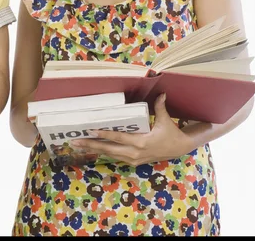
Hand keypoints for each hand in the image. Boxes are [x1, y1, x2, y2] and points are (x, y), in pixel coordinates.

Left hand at [70, 94, 195, 166]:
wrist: (180, 148)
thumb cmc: (171, 133)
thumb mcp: (165, 120)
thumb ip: (160, 107)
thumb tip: (161, 93)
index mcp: (141, 142)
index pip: (118, 138)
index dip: (104, 134)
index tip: (90, 130)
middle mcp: (135, 153)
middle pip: (109, 149)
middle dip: (91, 145)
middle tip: (75, 141)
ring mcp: (133, 159)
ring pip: (110, 154)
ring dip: (94, 150)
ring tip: (78, 145)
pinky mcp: (133, 161)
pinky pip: (115, 157)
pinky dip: (103, 152)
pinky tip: (92, 148)